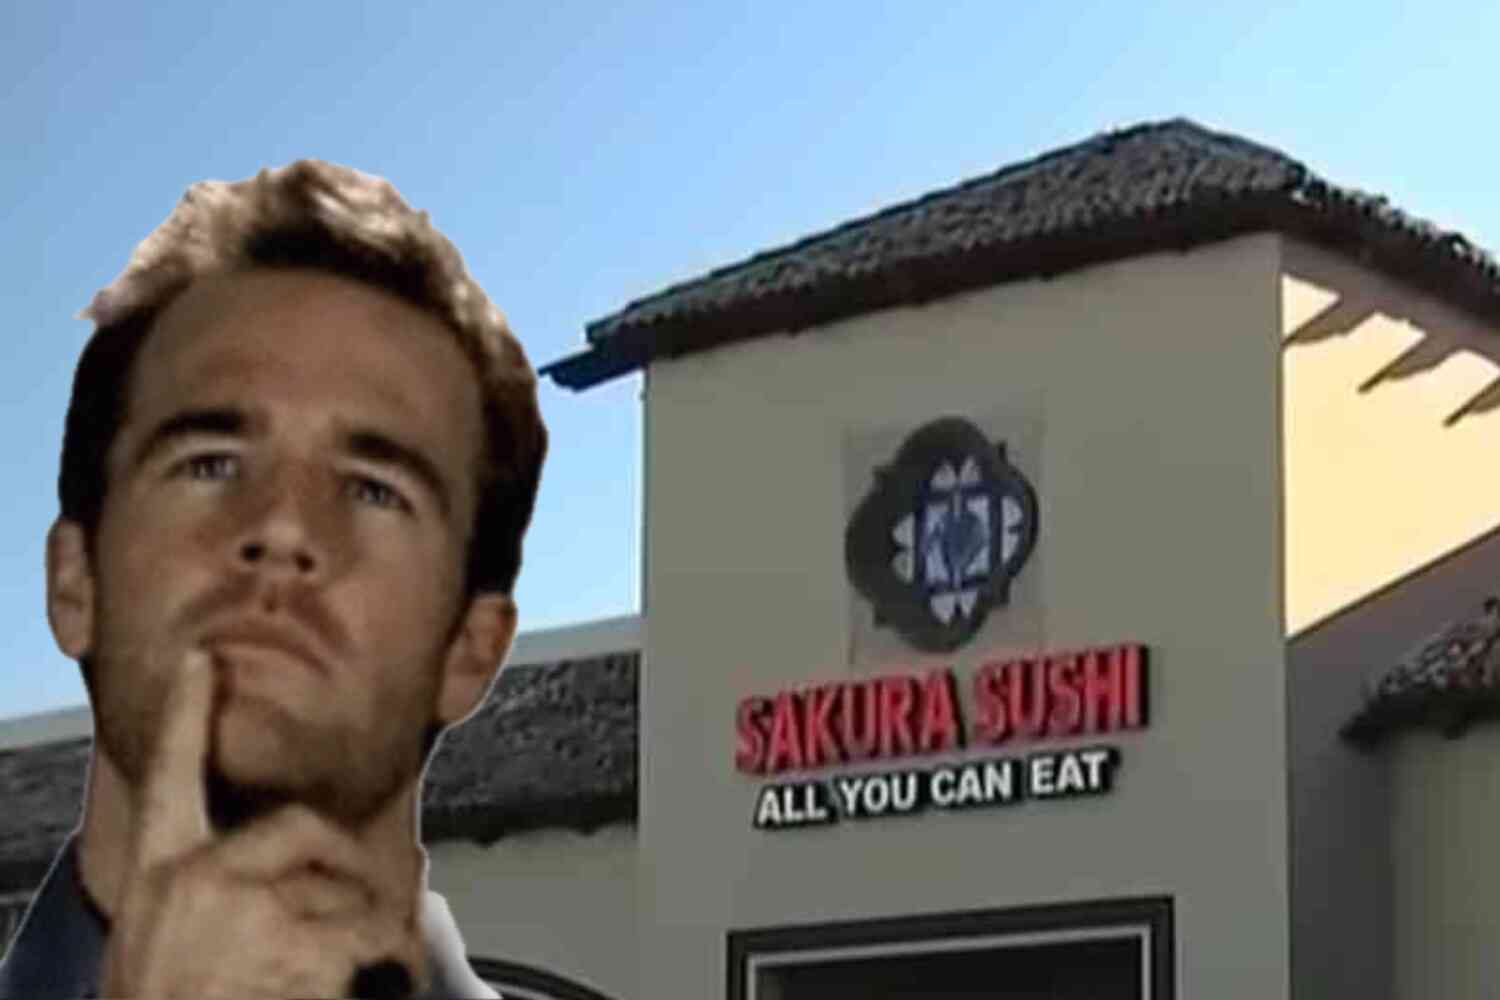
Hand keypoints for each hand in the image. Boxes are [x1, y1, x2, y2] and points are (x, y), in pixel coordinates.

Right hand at [99, 649, 427, 998]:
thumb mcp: (164, 945)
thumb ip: (214, 891)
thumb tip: (291, 869)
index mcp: (157, 879)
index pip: (169, 779)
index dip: (185, 714)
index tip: (200, 659)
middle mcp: (196, 880)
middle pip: (304, 826)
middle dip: (346, 866)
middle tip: (361, 918)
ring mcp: (244, 909)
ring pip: (351, 893)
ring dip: (365, 938)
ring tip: (336, 981)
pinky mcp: (294, 943)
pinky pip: (377, 937)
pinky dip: (389, 968)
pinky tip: (358, 991)